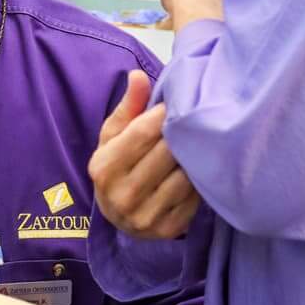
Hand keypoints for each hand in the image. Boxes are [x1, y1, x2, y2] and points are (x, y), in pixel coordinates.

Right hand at [87, 71, 199, 239]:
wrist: (118, 216)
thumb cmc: (117, 166)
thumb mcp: (113, 136)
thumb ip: (127, 106)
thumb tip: (138, 75)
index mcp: (104, 167)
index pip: (142, 132)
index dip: (164, 114)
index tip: (177, 104)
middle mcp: (122, 195)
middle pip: (166, 153)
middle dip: (182, 134)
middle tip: (195, 120)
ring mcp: (146, 216)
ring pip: (184, 176)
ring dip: (193, 157)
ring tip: (199, 143)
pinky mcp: (168, 229)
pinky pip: (194, 197)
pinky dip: (200, 180)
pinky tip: (199, 168)